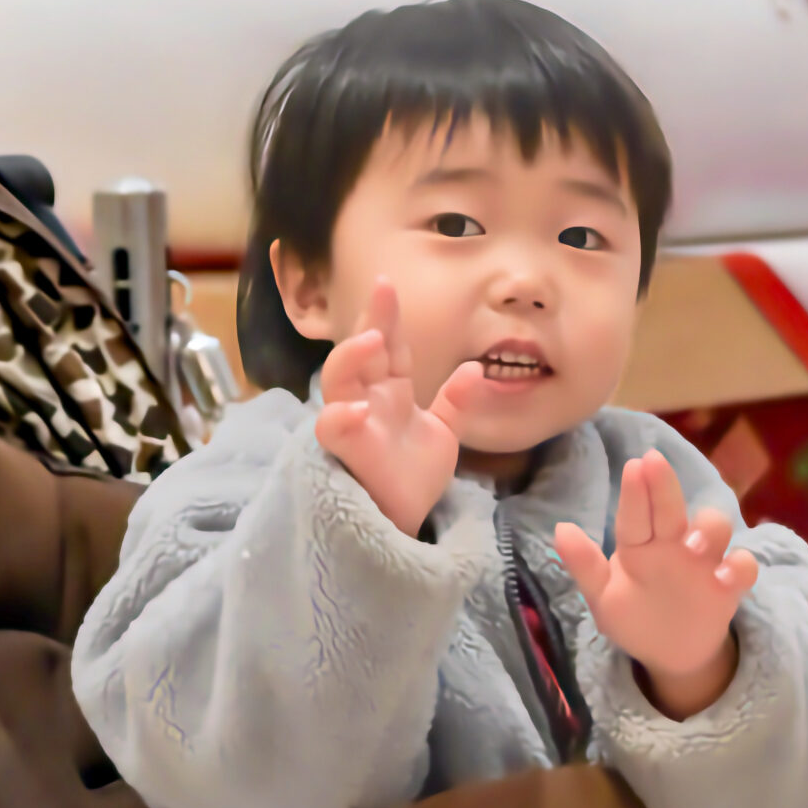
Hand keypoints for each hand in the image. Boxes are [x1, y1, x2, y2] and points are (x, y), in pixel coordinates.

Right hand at [315, 279, 474, 536]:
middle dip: (369, 321)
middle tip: (383, 291)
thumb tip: (474, 368)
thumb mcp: (443, 433)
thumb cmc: (412, 476)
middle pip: (360, 352)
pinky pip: (332, 430)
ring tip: (373, 340)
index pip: (388, 346)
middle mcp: (365, 400)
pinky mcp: (345, 452)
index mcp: (388, 391)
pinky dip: (342, 418)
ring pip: (336, 381)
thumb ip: (456, 402)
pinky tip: (358, 411)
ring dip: (351, 357)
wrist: (406, 523)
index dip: (387, 317)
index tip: (389, 285)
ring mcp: (352, 424)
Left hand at [553, 451, 756, 716]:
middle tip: (654, 462)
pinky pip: (744, 566)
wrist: (668, 654)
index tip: (634, 464)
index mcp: (639, 545)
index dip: (635, 491)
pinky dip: (739, 567)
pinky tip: (724, 578)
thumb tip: (560, 528)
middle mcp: (673, 544)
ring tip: (691, 544)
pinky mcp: (730, 585)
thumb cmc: (633, 616)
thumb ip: (585, 565)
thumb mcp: (603, 596)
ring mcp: (704, 562)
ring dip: (707, 529)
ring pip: (714, 527)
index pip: (635, 514)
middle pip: (672, 508)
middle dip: (664, 485)